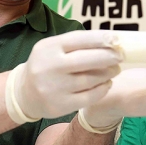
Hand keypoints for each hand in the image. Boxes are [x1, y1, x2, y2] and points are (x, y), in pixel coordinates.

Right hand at [7, 30, 121, 120]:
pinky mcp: (60, 105)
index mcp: (48, 47)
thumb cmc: (46, 65)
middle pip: (87, 60)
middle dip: (108, 57)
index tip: (117, 40)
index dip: (101, 39)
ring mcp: (54, 87)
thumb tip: (110, 40)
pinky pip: (89, 97)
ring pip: (90, 80)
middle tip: (121, 56)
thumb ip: (76, 44)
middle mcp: (50, 66)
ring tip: (115, 69)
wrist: (24, 93)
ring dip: (107, 73)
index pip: (79, 40)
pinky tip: (107, 83)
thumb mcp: (53, 49)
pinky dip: (102, 89)